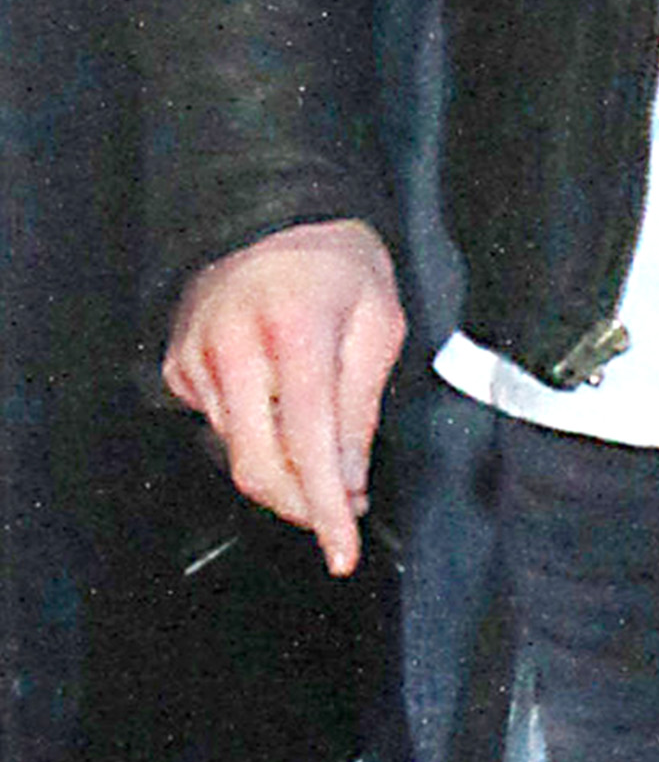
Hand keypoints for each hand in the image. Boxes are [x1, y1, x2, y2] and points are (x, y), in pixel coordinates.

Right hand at [163, 220, 404, 576]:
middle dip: (303, 504)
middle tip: (339, 508)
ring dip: (282, 469)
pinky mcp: (177, 365)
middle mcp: (235, 346)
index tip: (342, 551)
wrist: (274, 210)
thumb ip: (362, 408)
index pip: (309, 443)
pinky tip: (276, 396)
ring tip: (319, 443)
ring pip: (237, 453)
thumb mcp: (379, 321)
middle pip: (258, 467)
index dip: (326, 507)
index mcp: (295, 330)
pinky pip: (218, 425)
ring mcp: (197, 356)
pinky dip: (253, 431)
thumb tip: (350, 484)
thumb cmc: (337, 261)